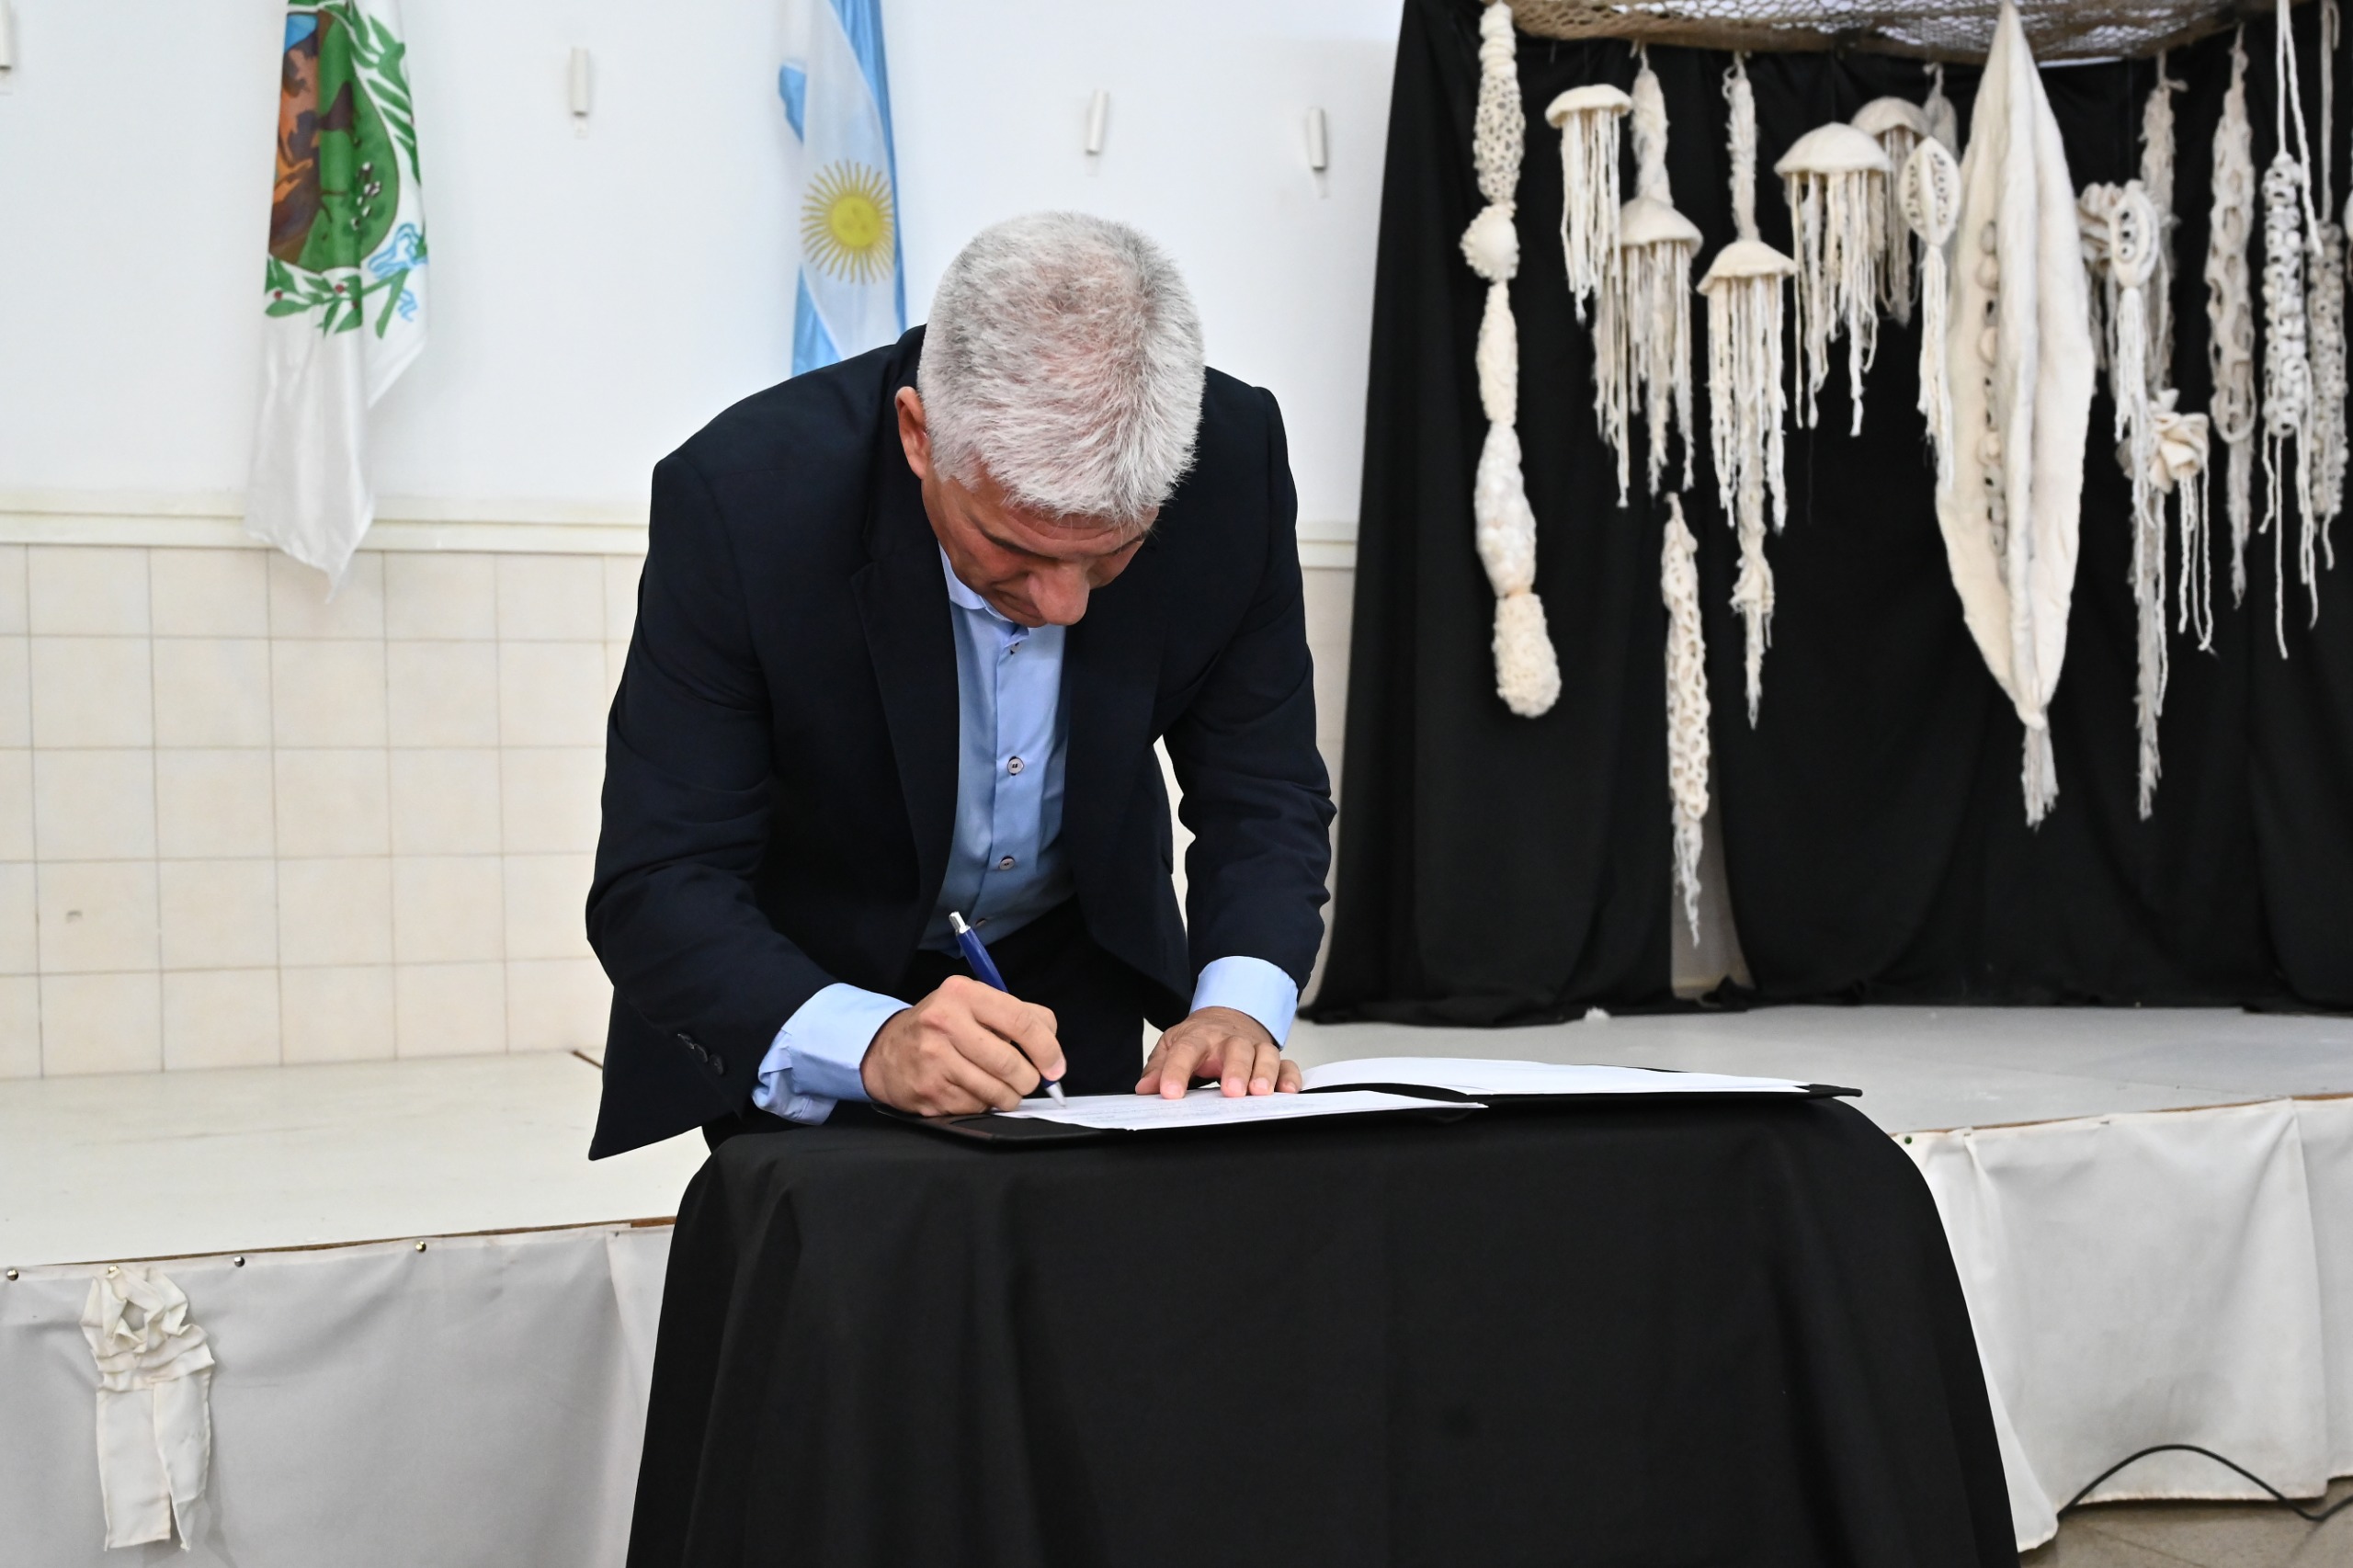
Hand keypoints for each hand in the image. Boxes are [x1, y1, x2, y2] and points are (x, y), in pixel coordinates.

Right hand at [860, 976, 1065, 1115]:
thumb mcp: (972, 1004)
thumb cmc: (940, 1026)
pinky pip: (976, 1107)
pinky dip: (984, 1104)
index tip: (1055, 1066)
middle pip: (1011, 1062)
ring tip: (1003, 1088)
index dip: (1047, 1048)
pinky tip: (972, 1091)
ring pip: (997, 1091)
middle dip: (1029, 1079)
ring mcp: (935, 1059)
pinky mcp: (929, 1091)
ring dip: (1009, 1096)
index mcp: (963, 994)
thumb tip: (1052, 1051)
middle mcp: (945, 1023)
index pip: (1021, 1020)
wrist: (885, 1051)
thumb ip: (1016, 1016)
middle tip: (1029, 1081)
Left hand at [1135, 1006, 1301, 1099]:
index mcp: (1200, 1036)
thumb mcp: (1173, 1045)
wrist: (1227, 1016)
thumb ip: (1159, 1067)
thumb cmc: (1200, 1037)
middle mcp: (1230, 1040)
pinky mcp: (1272, 1058)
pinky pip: (1287, 1064)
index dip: (1176, 1071)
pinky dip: (1289, 1077)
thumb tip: (1145, 1087)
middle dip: (1235, 1069)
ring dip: (1264, 1072)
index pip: (1186, 1050)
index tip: (1169, 1092)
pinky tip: (1287, 1091)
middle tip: (1231, 1091)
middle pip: (1235, 1049)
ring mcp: (1254, 1048)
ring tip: (1259, 1092)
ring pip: (1265, 1054)